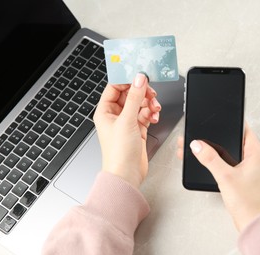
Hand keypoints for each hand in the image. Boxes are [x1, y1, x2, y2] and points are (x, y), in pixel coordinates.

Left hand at [94, 73, 160, 188]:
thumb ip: (135, 97)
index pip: (115, 87)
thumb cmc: (119, 153)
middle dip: (142, 93)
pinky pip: (145, 114)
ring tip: (154, 108)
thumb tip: (139, 79)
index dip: (127, 80)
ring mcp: (127, 122)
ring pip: (140, 104)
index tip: (140, 75)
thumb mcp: (127, 120)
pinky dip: (151, 114)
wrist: (127, 174)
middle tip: (151, 93)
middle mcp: (115, 116)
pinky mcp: (137, 129)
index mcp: (105, 111)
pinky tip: (154, 117)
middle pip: (130, 94)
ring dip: (149, 104)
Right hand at [177, 122, 259, 230]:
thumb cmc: (249, 203)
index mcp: (256, 152)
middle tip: (199, 132)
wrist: (254, 225)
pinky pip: (226, 162)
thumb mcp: (226, 177)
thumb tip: (197, 144)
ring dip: (212, 149)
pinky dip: (215, 160)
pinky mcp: (241, 176)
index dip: (229, 121)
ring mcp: (247, 167)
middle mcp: (253, 157)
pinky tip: (203, 161)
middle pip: (231, 139)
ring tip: (194, 146)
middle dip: (214, 136)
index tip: (215, 116)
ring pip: (227, 151)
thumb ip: (210, 158)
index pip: (242, 127)